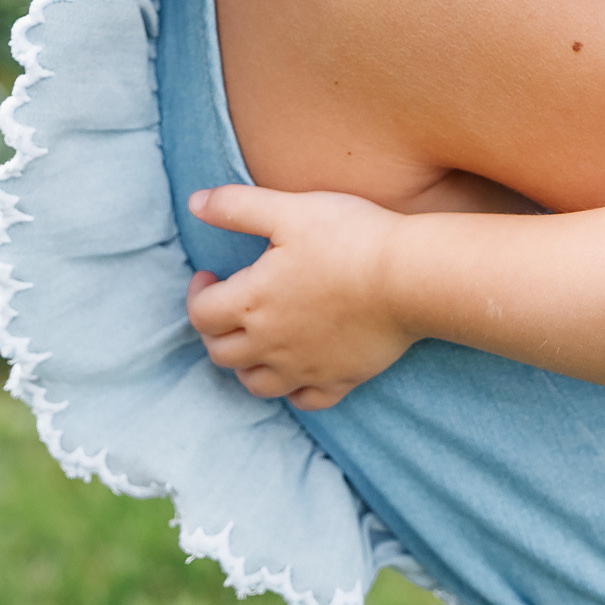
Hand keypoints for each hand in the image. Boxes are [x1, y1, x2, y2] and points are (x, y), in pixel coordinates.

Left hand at [184, 185, 416, 410]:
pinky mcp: (340, 379)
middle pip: (221, 354)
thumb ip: (236, 207)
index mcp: (252, 302)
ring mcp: (306, 368)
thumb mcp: (288, 210)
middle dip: (214, 330)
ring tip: (255, 338)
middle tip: (227, 305)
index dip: (197, 294)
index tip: (209, 275)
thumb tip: (195, 203)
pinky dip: (293, 390)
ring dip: (245, 365)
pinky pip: (306, 401)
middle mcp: (272, 344)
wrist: (409, 277)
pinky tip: (297, 369)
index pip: (201, 314)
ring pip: (256, 384)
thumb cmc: (349, 238)